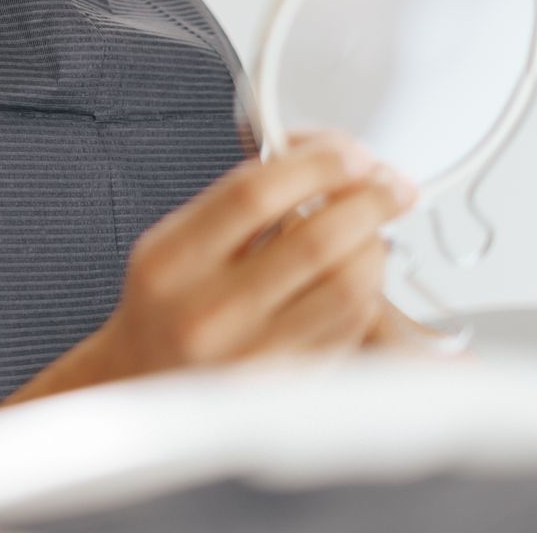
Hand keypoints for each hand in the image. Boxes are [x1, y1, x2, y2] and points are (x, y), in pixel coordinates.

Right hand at [85, 133, 416, 378]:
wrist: (144, 382)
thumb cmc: (166, 306)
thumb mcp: (173, 242)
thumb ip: (236, 203)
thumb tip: (321, 160)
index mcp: (171, 261)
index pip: (253, 194)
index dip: (315, 164)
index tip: (349, 153)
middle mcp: (208, 311)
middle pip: (315, 241)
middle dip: (369, 201)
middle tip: (391, 184)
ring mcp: (252, 354)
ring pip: (347, 286)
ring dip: (373, 246)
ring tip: (371, 231)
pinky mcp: (289, 383)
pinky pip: (352, 327)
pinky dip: (368, 290)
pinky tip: (359, 274)